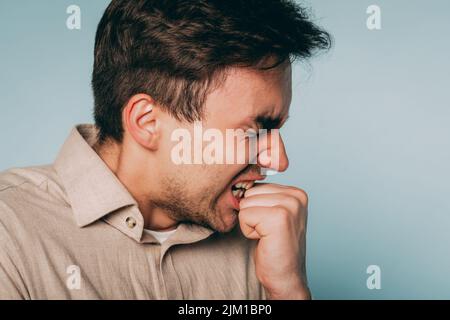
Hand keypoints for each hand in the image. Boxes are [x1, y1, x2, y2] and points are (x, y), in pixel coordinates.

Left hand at [238, 183, 309, 299]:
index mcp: (296, 192)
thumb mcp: (271, 213)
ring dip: (250, 223)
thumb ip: (261, 196)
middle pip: (249, 193)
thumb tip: (237, 181)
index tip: (269, 225)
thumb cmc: (274, 247)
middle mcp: (296, 195)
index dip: (255, 208)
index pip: (256, 186)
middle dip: (251, 214)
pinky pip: (245, 215)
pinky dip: (248, 231)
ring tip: (266, 236)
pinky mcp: (279, 217)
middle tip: (267, 232)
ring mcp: (290, 205)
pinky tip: (264, 240)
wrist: (285, 277)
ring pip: (245, 203)